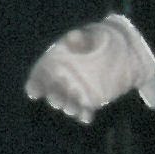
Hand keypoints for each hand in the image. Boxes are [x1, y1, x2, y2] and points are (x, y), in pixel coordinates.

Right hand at [23, 14, 154, 123]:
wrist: (121, 50)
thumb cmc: (98, 40)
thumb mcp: (91, 36)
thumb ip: (81, 39)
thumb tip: (72, 36)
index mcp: (55, 62)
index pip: (39, 75)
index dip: (35, 84)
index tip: (34, 92)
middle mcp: (61, 79)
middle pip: (52, 91)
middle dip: (54, 97)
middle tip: (57, 102)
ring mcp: (74, 90)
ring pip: (67, 102)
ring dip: (68, 107)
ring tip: (72, 109)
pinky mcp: (88, 99)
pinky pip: (84, 109)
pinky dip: (84, 114)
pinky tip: (87, 118)